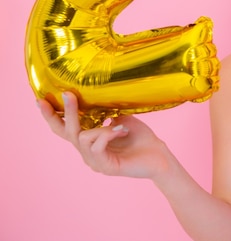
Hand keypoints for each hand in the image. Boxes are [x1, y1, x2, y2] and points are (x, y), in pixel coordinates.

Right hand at [39, 92, 170, 178]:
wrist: (160, 156)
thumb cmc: (142, 138)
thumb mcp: (122, 119)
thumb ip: (106, 111)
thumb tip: (96, 94)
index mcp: (89, 141)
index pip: (64, 129)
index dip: (51, 116)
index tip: (41, 99)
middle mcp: (87, 153)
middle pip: (66, 132)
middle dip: (66, 112)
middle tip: (67, 93)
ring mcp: (95, 162)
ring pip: (82, 138)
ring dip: (100, 127)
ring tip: (119, 125)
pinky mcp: (105, 167)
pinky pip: (97, 146)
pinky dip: (108, 134)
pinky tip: (122, 131)